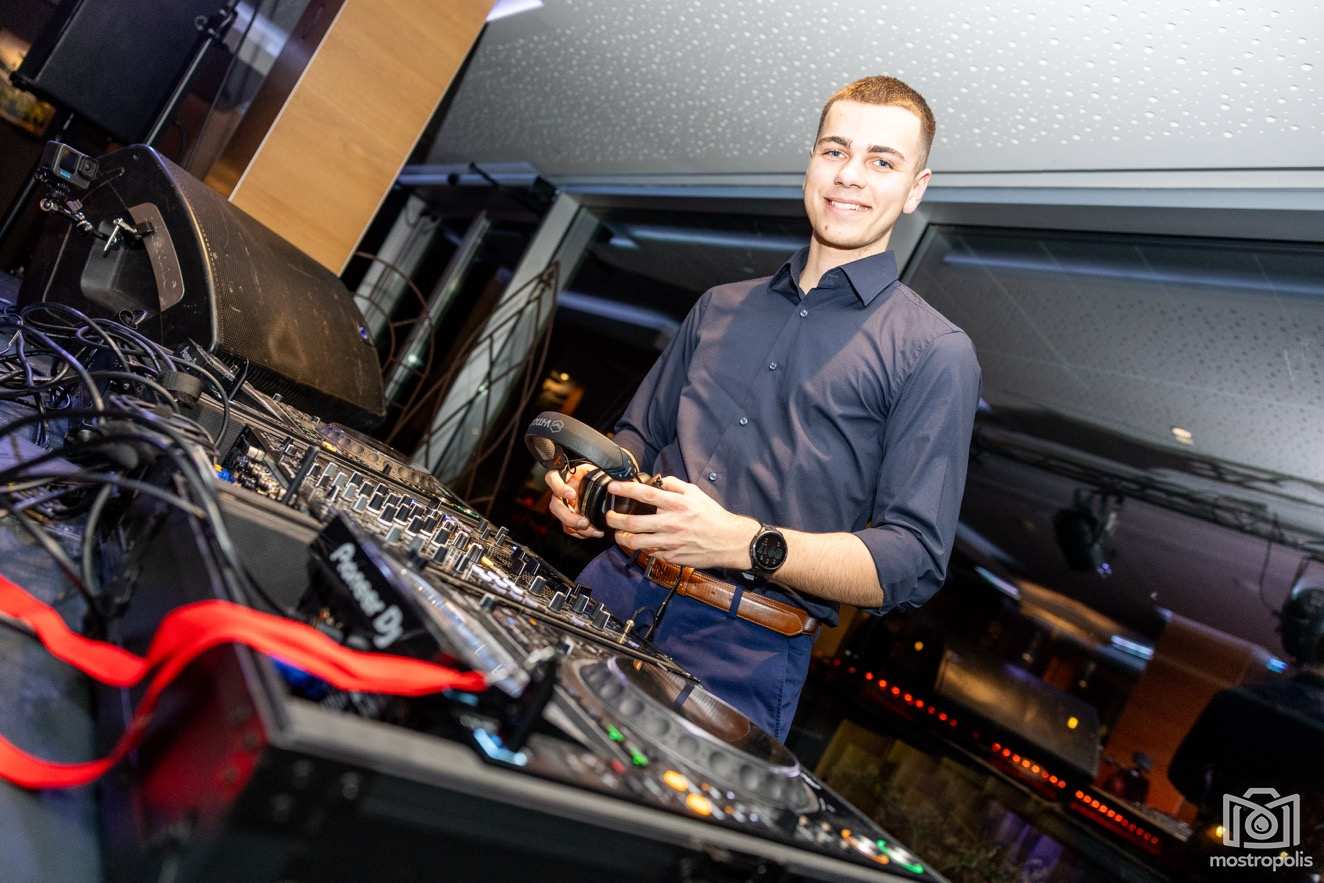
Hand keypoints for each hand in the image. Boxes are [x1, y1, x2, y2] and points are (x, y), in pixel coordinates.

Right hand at [545, 463, 603, 538]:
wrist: (594, 482)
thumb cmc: (592, 474)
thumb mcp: (594, 470)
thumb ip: (595, 474)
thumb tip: (609, 483)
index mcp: (564, 477)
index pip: (552, 478)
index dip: (559, 488)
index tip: (572, 495)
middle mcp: (560, 493)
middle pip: (555, 506)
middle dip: (569, 517)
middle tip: (584, 522)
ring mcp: (564, 506)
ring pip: (561, 519)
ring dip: (576, 527)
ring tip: (592, 530)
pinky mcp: (569, 516)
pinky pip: (569, 528)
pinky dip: (580, 532)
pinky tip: (593, 532)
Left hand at [604, 476, 759, 569]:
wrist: (729, 541)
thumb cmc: (713, 516)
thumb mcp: (697, 493)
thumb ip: (675, 485)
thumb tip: (659, 481)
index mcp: (677, 505)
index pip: (646, 495)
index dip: (626, 490)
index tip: (612, 488)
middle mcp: (671, 524)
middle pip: (634, 523)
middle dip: (615, 520)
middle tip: (609, 517)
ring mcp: (671, 543)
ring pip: (637, 543)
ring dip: (623, 538)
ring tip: (619, 534)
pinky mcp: (673, 557)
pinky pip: (651, 553)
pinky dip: (644, 548)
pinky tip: (643, 544)